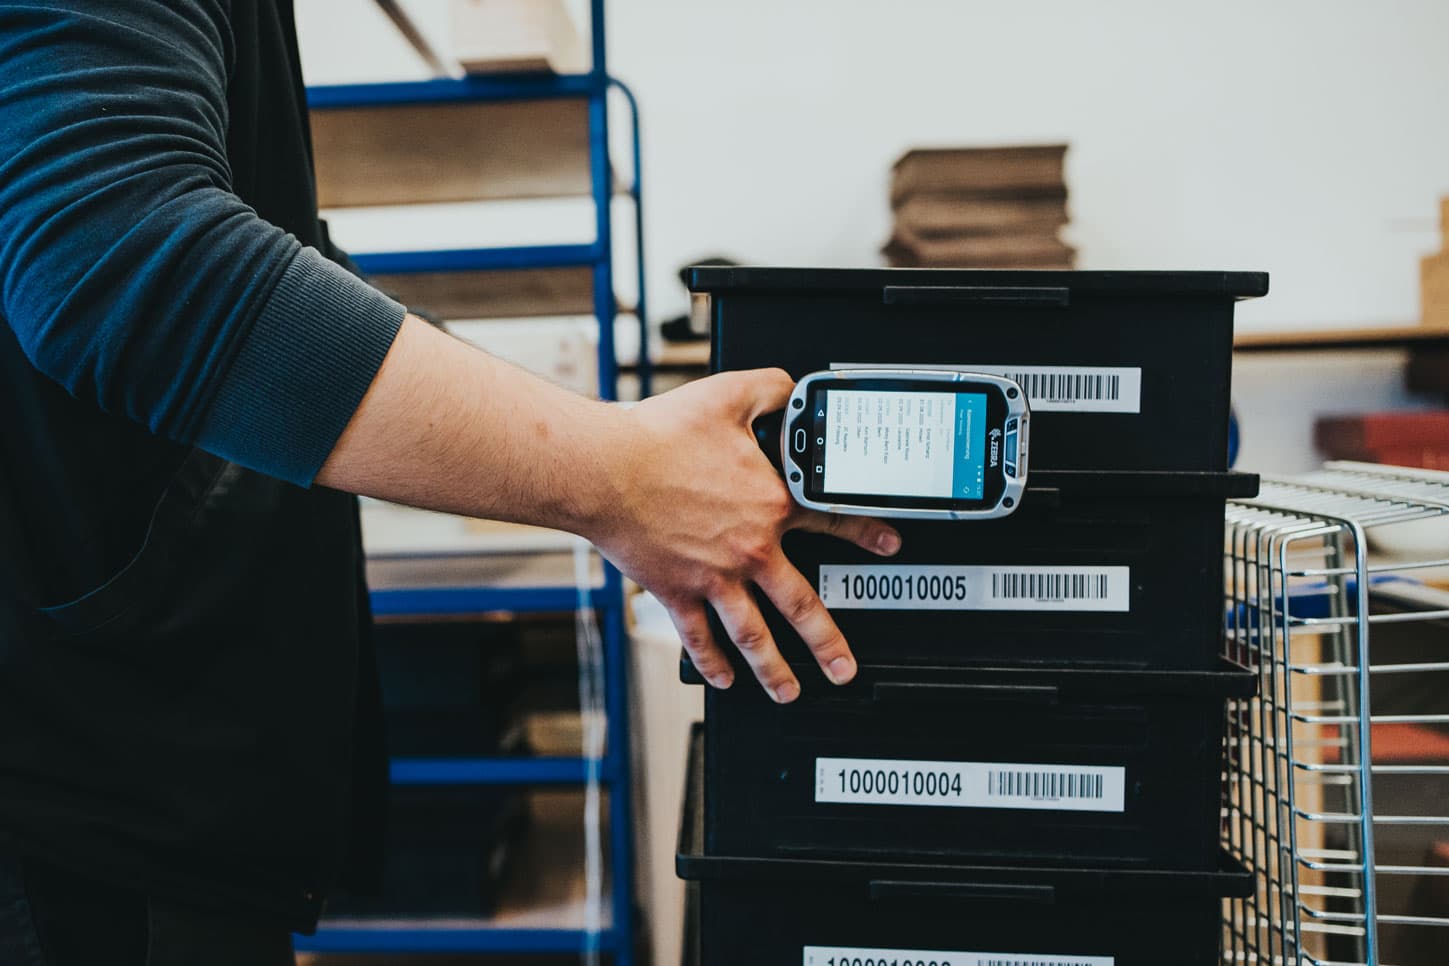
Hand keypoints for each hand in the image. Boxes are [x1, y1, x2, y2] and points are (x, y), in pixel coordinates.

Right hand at [586, 368, 901, 702]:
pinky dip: (711, 661)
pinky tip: (723, 677)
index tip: (887, 545)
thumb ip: (771, 391)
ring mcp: (714, 577)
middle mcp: (750, 550)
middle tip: (844, 668)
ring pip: (753, 634)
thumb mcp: (729, 395)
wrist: (605, 469)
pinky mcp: (676, 591)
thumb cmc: (659, 436)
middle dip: (828, 643)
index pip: (832, 519)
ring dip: (773, 669)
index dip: (866, 531)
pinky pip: (698, 636)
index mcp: (770, 504)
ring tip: (789, 691)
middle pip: (801, 606)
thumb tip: (793, 390)